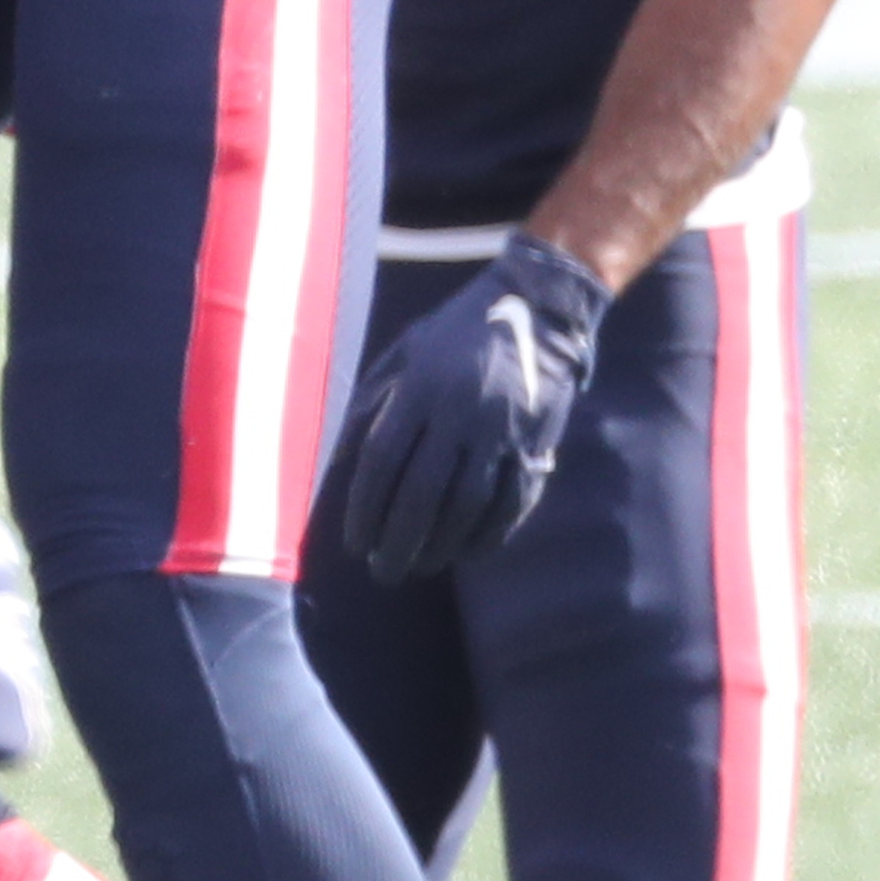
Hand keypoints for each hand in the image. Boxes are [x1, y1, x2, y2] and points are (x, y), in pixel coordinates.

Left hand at [338, 236, 607, 582]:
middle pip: (422, 495)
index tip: (353, 543)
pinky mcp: (535, 445)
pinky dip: (488, 536)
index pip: (382, 461)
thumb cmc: (456, 331)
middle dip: (398, 542)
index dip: (364, 509)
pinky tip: (466, 553)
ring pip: (466, 507)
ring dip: (439, 546)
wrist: (538, 308)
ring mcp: (500, 432)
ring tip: (418, 566)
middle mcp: (458, 413)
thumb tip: (341, 459)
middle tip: (382, 572)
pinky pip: (511, 504)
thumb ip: (373, 400)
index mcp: (419, 387)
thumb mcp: (405, 350)